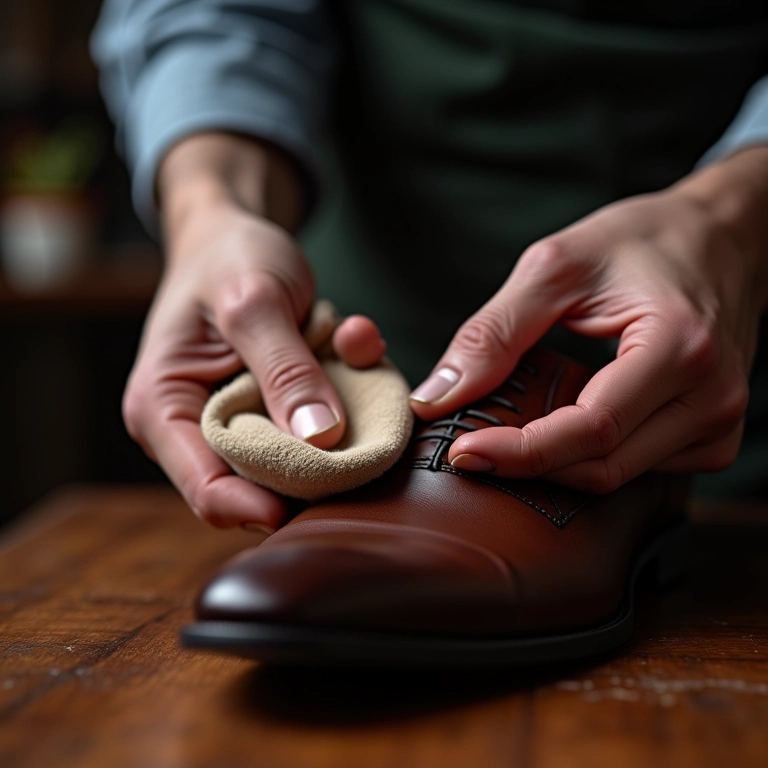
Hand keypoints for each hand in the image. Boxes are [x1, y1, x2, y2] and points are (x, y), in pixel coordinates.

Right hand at [124, 134, 384, 530]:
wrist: (235, 236)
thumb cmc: (227, 259)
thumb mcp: (254, 301)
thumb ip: (284, 368)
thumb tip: (319, 437)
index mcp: (163, 409)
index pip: (207, 488)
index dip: (261, 506)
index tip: (322, 499)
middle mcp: (197, 427)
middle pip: (259, 484)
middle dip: (316, 460)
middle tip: (362, 425)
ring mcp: (240, 422)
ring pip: (299, 458)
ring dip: (341, 418)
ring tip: (352, 355)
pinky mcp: (274, 411)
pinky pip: (321, 424)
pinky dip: (349, 390)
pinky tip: (355, 343)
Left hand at [410, 147, 767, 492]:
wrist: (719, 234)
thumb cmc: (643, 239)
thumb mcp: (556, 267)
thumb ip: (493, 334)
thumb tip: (437, 398)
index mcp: (679, 347)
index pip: (590, 430)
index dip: (520, 451)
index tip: (463, 453)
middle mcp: (711, 395)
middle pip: (602, 465)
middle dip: (529, 464)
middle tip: (474, 445)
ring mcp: (719, 419)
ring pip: (619, 475)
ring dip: (558, 464)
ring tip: (515, 429)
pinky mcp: (714, 431)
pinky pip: (643, 469)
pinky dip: (593, 456)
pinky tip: (567, 425)